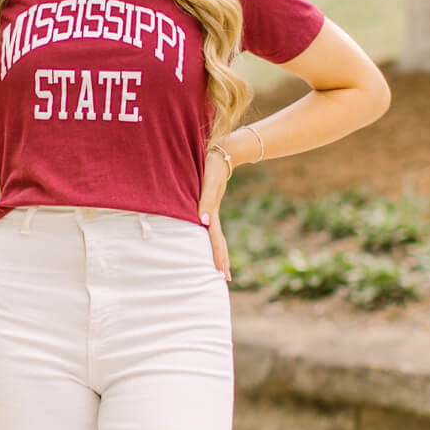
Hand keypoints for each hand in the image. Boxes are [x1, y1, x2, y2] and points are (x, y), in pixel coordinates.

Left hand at [198, 145, 231, 279]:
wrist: (222, 151)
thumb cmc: (212, 165)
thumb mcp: (210, 182)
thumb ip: (206, 201)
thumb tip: (204, 222)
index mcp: (211, 211)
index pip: (214, 238)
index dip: (216, 255)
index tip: (221, 272)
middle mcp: (212, 212)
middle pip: (218, 241)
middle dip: (222, 260)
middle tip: (226, 278)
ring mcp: (212, 208)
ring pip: (216, 235)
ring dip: (218, 251)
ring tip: (221, 266)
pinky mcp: (209, 203)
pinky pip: (211, 227)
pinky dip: (212, 239)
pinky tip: (210, 241)